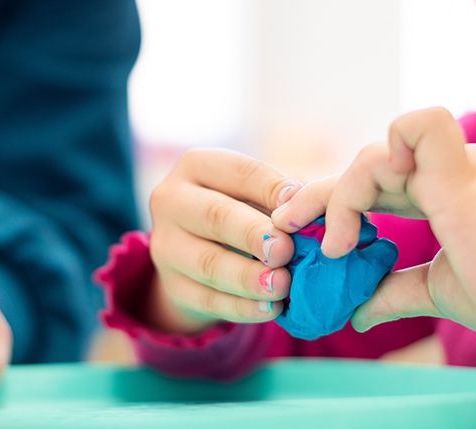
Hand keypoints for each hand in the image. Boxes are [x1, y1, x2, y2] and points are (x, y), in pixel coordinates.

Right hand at [144, 149, 301, 334]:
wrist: (201, 256)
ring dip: (249, 277)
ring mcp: (166, 246)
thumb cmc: (243, 212)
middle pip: (215, 216)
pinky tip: (270, 308)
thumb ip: (281, 198)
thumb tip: (309, 207)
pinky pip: (208, 300)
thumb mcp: (256, 194)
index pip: (237, 172)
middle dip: (252, 234)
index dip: (269, 187)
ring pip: (209, 263)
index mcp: (196, 166)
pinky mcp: (172, 286)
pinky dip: (242, 307)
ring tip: (281, 285)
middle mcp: (171, 201)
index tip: (299, 202)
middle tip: (285, 250)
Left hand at [272, 108, 475, 355]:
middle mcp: (447, 168)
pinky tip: (360, 214)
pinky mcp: (454, 164)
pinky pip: (408, 128)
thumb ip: (395, 292)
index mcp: (446, 191)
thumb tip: (358, 314)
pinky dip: (375, 162)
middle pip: (363, 168)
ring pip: (370, 156)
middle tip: (282, 227)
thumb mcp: (437, 291)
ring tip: (333, 249)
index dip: (336, 206)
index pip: (375, 186)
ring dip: (337, 201)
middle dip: (315, 196)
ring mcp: (451, 161)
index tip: (305, 239)